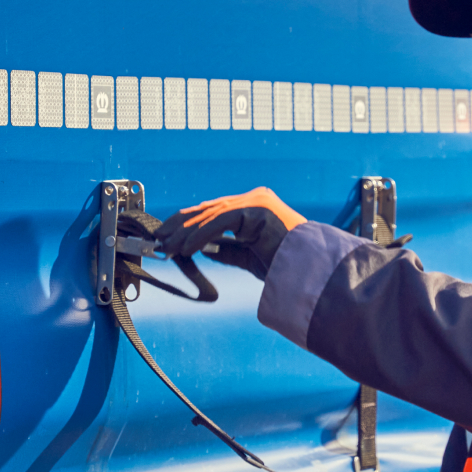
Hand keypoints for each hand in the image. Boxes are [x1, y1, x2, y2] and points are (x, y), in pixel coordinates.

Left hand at [155, 187, 304, 279]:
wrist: (312, 272)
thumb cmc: (287, 267)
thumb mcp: (249, 257)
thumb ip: (229, 250)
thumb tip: (204, 249)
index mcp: (256, 207)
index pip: (214, 211)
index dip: (189, 223)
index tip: (168, 237)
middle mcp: (256, 199)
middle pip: (209, 208)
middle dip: (181, 225)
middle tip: (159, 240)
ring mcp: (257, 202)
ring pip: (212, 214)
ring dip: (186, 232)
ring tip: (168, 247)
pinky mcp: (257, 210)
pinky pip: (221, 221)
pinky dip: (200, 235)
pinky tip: (186, 249)